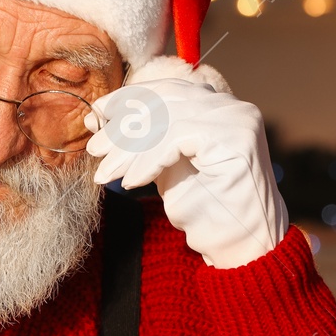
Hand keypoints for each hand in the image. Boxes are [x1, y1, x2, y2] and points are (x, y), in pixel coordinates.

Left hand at [86, 57, 288, 268]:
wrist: (240, 245)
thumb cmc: (205, 209)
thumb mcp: (165, 166)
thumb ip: (141, 139)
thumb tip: (97, 116)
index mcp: (218, 106)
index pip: (167, 90)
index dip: (129, 100)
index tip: (96, 114)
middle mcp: (232, 107)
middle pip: (164, 101)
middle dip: (123, 126)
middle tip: (95, 149)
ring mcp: (237, 120)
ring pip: (167, 118)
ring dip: (130, 148)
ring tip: (107, 173)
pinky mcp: (235, 139)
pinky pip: (176, 138)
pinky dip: (148, 161)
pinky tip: (132, 182)